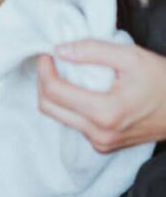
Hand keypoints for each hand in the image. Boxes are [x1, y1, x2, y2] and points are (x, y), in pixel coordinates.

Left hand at [37, 40, 165, 151]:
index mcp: (105, 113)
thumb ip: (92, 51)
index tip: (48, 53)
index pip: (54, 92)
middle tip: (52, 62)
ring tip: (66, 72)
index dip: (44, 69)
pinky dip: (70, 105)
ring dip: (56, 94)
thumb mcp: (131, 57)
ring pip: (60, 117)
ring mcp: (101, 143)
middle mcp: (99, 134)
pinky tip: (81, 89)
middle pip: (49, 108)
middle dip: (44, 82)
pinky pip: (75, 124)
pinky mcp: (104, 146)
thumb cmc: (163, 81)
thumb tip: (60, 50)